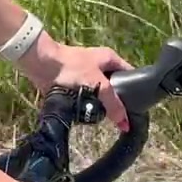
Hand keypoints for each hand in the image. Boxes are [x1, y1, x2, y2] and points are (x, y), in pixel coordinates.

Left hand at [17, 36, 134, 132]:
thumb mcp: (98, 84)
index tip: (138, 108)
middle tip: (122, 118)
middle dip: (117, 102)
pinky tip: (91, 117)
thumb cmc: (73, 68)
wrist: (42, 64)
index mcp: (110, 58)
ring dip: (102, 106)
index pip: (130, 74)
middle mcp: (100, 66)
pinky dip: (89, 106)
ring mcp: (87, 75)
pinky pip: (87, 99)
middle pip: (115, 87)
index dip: (135, 89)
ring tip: (107, 120)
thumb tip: (124, 123)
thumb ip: (113, 103)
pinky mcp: (74, 85)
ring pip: (100, 95)